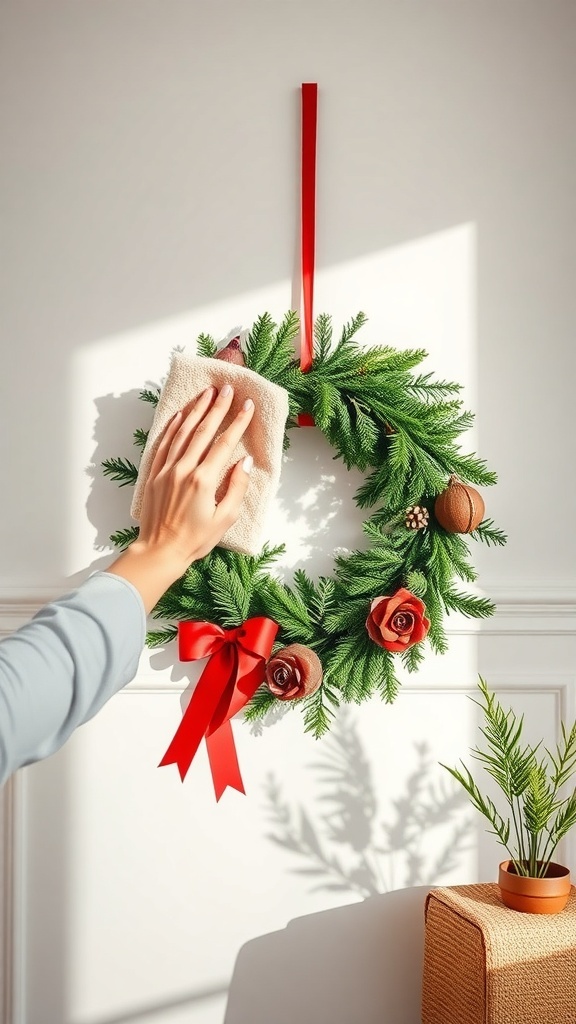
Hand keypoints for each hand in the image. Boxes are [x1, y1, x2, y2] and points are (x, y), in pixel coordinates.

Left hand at [106, 384, 254, 611]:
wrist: (159, 551)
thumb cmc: (194, 539)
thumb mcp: (224, 519)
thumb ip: (236, 488)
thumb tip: (244, 462)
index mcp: (204, 480)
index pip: (224, 443)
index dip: (238, 422)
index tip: (247, 406)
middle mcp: (184, 469)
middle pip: (203, 430)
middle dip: (217, 407)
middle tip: (227, 389)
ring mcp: (167, 470)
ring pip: (183, 431)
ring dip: (196, 410)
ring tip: (207, 393)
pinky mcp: (155, 474)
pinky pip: (165, 443)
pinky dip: (174, 426)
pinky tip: (182, 414)